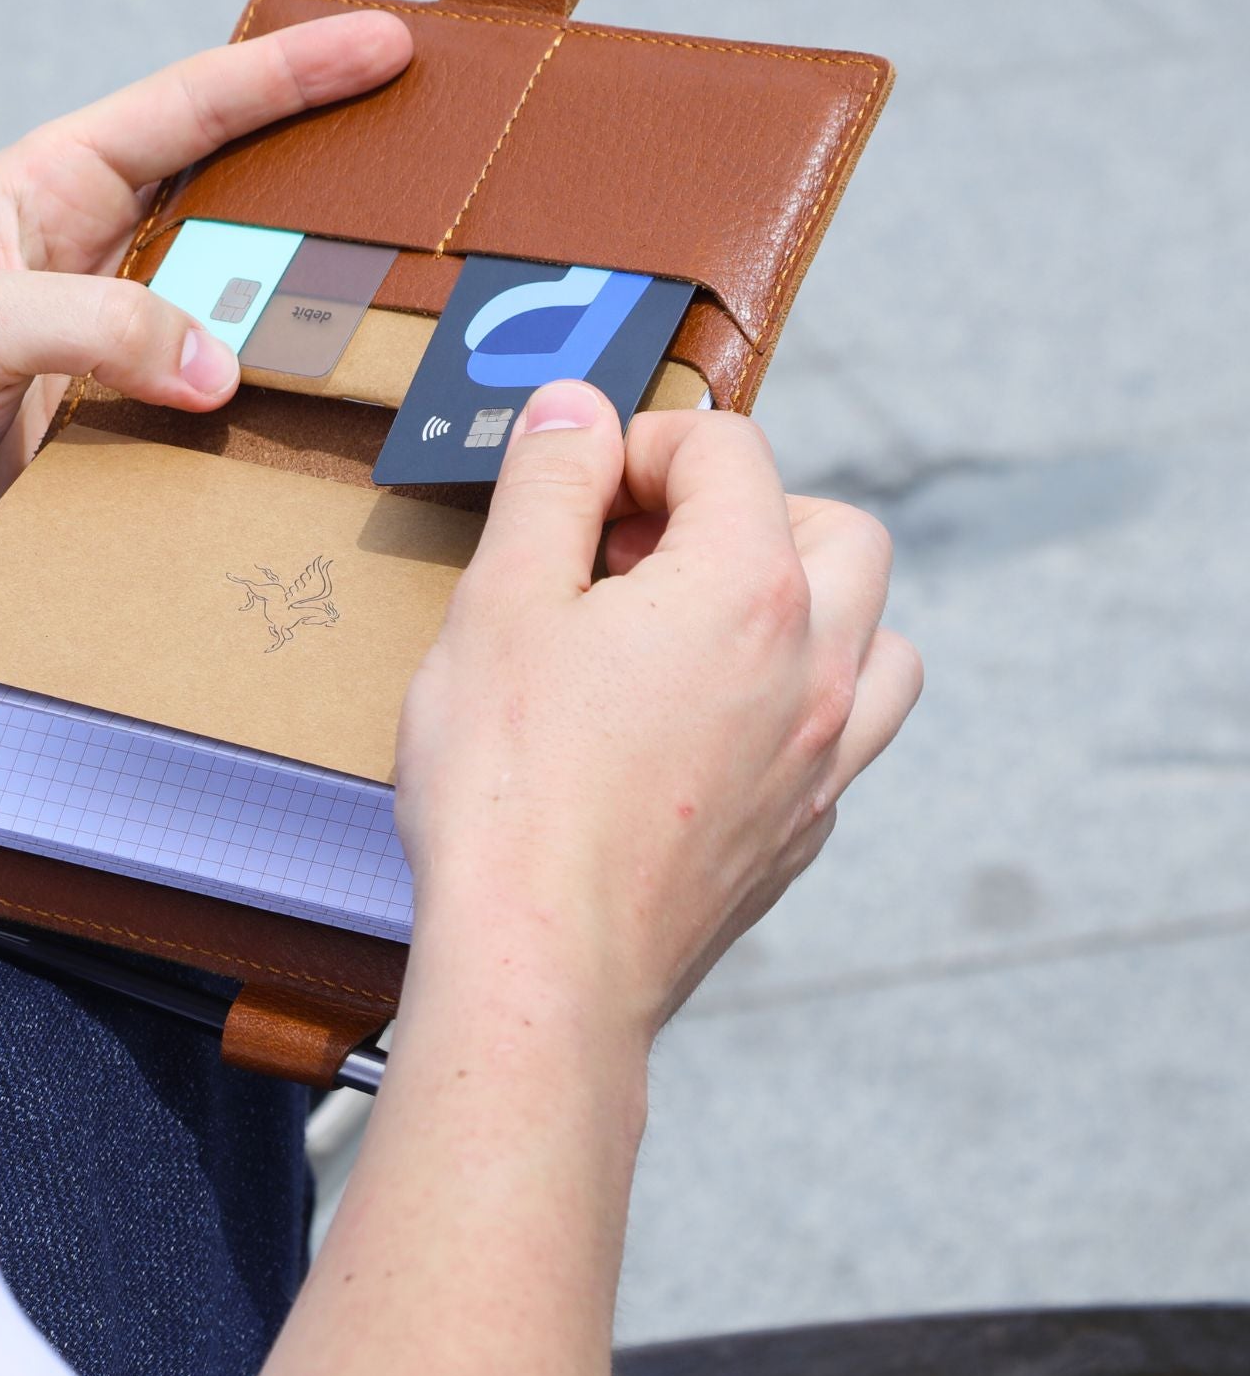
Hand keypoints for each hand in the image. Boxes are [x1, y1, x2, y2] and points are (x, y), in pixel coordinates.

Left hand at [0, 9, 412, 689]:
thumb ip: (96, 324)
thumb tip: (221, 368)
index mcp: (43, 195)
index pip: (188, 111)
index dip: (289, 74)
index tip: (385, 45)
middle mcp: (88, 267)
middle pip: (236, 208)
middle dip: (329, 187)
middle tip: (433, 177)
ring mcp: (105, 360)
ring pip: (238, 320)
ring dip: (310, 319)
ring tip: (409, 313)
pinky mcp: (111, 447)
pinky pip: (211, 422)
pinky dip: (267, 423)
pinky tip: (327, 432)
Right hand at [216, 393, 917, 1375]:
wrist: (542, 967)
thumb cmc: (511, 789)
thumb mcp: (500, 602)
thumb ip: (550, 485)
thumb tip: (578, 408)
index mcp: (747, 588)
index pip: (728, 450)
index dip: (642, 444)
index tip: (578, 486)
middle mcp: (815, 667)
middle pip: (837, 529)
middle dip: (747, 508)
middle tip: (642, 545)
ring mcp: (822, 761)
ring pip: (876, 639)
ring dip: (806, 604)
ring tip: (699, 626)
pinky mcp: (799, 836)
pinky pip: (842, 735)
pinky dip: (794, 699)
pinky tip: (700, 724)